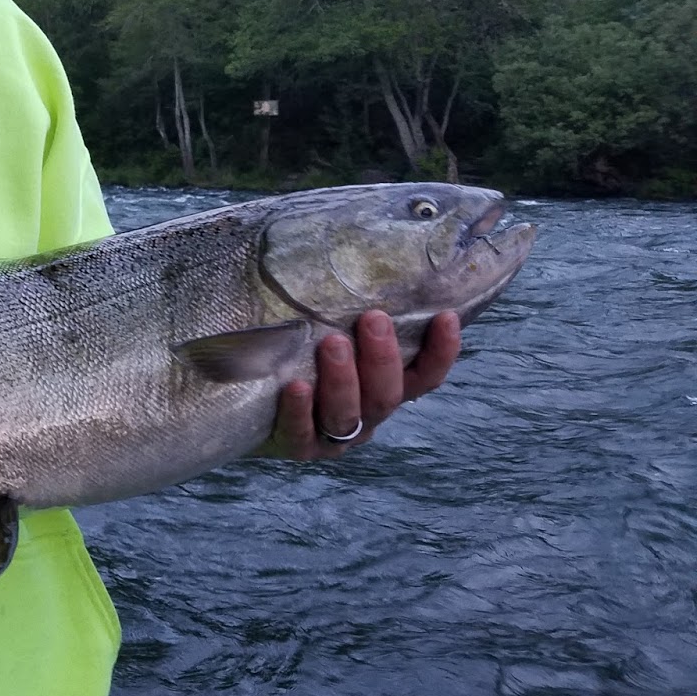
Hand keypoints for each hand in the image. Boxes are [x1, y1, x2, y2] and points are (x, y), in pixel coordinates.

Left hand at [258, 309, 461, 459]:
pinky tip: (295, 386)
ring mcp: (332, 436)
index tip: (446, 317)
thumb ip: (345, 307)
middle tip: (373, 318)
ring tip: (332, 344)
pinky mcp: (296, 446)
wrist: (250, 405)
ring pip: (348, 414)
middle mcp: (366, 414)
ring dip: (344, 379)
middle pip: (387, 395)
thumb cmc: (297, 355)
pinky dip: (300, 411)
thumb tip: (357, 249)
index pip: (424, 376)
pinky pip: (301, 432)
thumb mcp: (325, 329)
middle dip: (382, 357)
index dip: (442, 352)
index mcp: (382, 388)